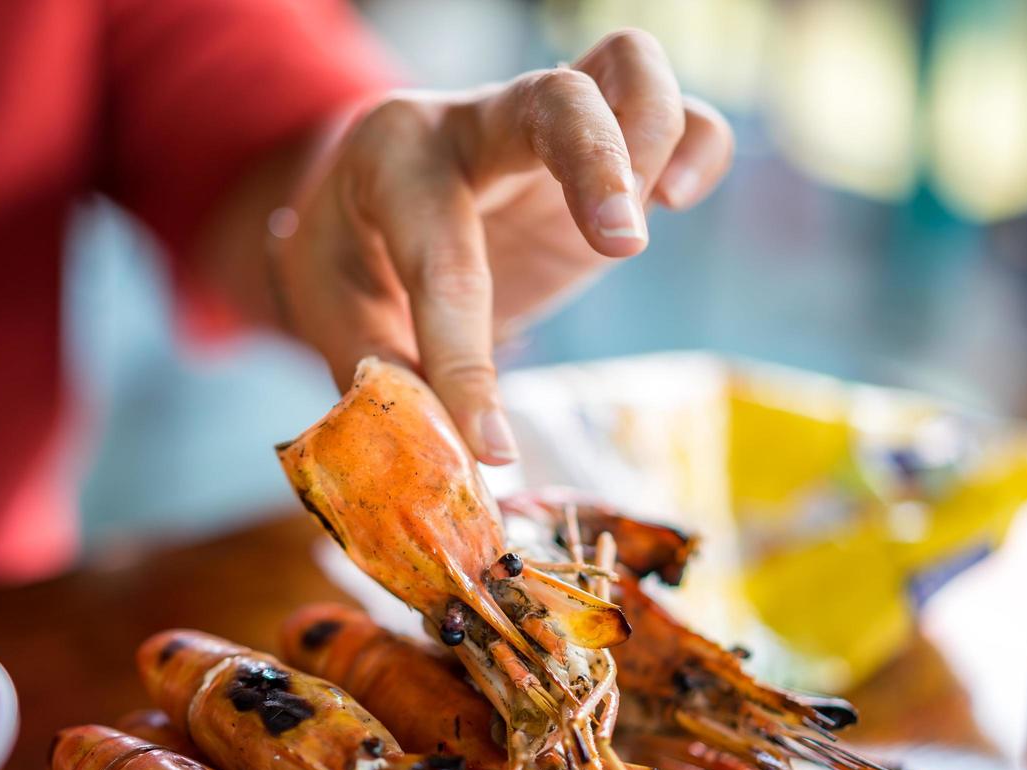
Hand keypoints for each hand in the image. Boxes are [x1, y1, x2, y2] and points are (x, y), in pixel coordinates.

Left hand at [269, 30, 732, 463]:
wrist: (364, 204)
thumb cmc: (348, 256)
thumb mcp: (329, 309)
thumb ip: (376, 367)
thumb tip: (441, 436)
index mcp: (393, 159)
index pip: (441, 258)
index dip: (465, 361)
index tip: (489, 446)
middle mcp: (475, 121)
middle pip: (555, 97)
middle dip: (597, 163)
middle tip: (621, 249)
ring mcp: (546, 127)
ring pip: (627, 67)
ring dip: (654, 139)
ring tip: (634, 232)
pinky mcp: (604, 152)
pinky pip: (674, 112)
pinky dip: (697, 146)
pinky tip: (677, 201)